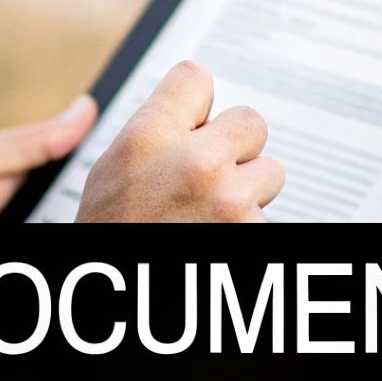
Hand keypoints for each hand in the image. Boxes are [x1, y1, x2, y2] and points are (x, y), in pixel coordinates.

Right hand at [77, 62, 284, 223]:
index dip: (196, 104)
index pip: (195, 78)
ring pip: (270, 172)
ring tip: (210, 216)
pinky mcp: (255, 234)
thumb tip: (196, 106)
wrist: (124, 302)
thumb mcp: (115, 171)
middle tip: (207, 177)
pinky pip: (269, 216)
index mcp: (147, 139)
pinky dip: (251, 229)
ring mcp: (230, 202)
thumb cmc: (112, 239)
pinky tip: (217, 240)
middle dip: (235, 148)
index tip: (194, 121)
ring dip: (249, 192)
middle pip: (248, 122)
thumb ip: (156, 131)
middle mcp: (193, 162)